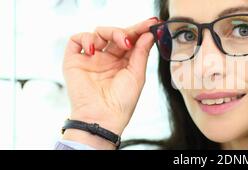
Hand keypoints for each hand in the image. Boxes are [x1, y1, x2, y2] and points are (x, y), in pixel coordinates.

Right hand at [62, 17, 158, 148]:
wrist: (102, 117)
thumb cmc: (122, 102)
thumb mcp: (137, 75)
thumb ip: (141, 53)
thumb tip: (148, 34)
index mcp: (123, 62)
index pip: (131, 40)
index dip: (140, 30)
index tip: (152, 23)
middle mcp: (107, 59)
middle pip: (115, 34)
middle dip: (126, 30)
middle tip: (132, 36)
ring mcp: (91, 59)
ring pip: (98, 33)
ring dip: (109, 32)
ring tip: (120, 43)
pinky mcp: (74, 61)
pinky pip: (76, 40)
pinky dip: (85, 38)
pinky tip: (94, 49)